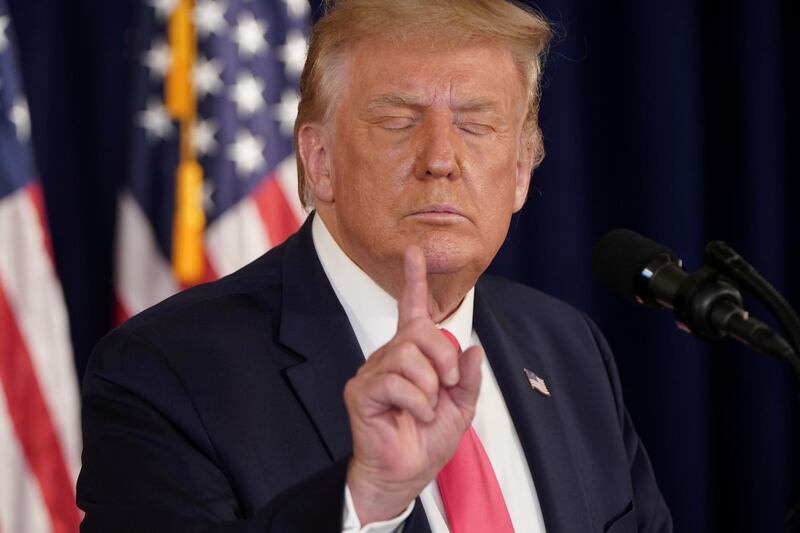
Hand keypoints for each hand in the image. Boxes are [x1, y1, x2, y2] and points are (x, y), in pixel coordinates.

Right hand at [344, 246, 483, 524]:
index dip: (414, 280)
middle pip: (420, 332)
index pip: (412, 311)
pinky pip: (395, 381)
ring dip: (429, 386)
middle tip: (446, 386)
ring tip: (426, 408)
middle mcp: (389, 357)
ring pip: (408, 355)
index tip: (415, 252)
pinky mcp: (361, 391)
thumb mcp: (460, 408)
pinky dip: (416, 401)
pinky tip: (413, 415)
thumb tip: (473, 348)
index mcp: (412, 356)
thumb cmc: (427, 440)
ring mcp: (372, 372)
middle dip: (443, 359)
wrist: (405, 474)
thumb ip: (467, 379)